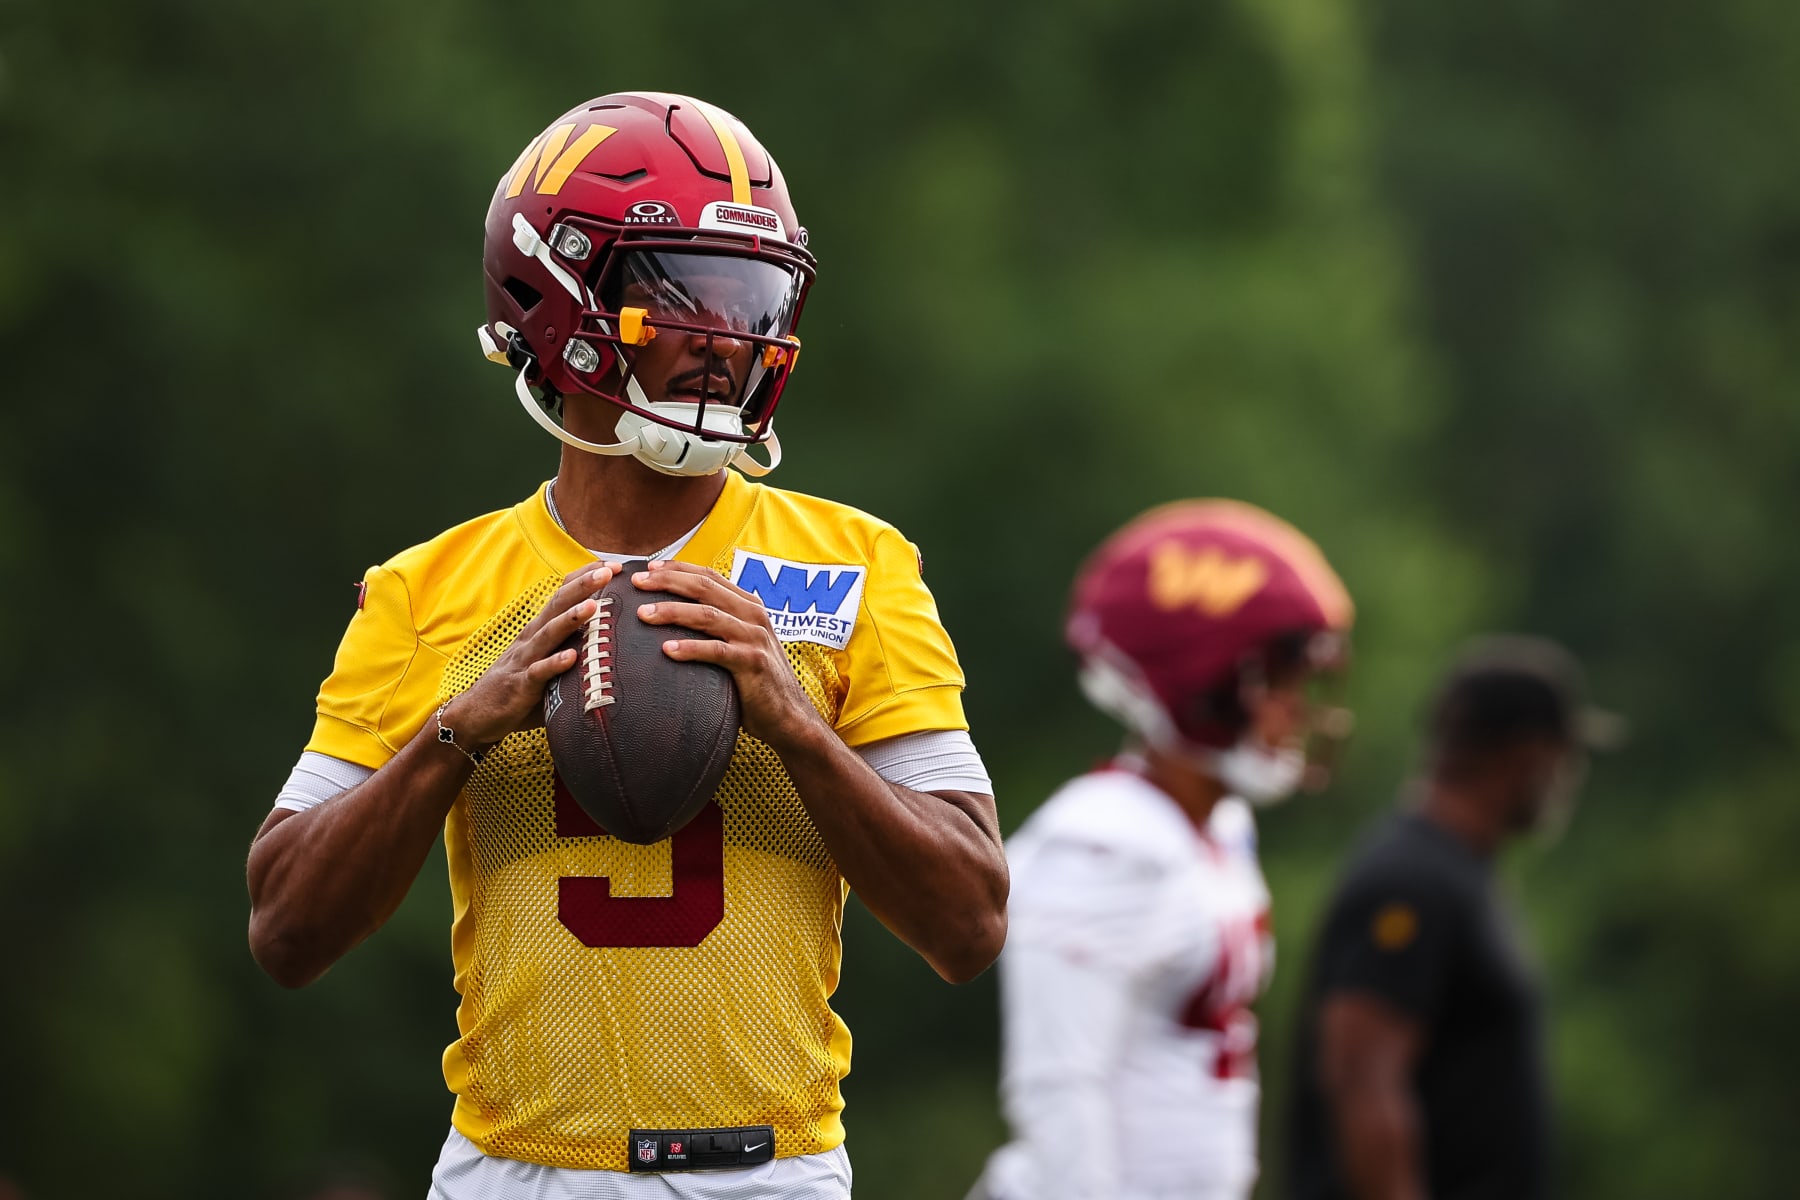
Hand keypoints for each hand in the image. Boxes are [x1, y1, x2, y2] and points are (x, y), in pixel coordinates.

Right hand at [441, 562, 617, 747]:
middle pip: (557, 605)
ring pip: (549, 634)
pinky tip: (572, 657)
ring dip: (571, 618)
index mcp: (540, 630)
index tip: (613, 565)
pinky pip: (539, 673)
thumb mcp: (547, 662)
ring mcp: (525, 661)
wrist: (475, 716)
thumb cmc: (518, 688)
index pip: (562, 595)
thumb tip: (611, 643)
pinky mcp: (520, 686)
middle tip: (609, 570)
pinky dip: (555, 664)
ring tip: (593, 604)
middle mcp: (532, 639)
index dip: (584, 578)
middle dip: (583, 586)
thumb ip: (572, 650)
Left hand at [631, 560, 824, 749]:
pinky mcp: (752, 663)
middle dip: (667, 582)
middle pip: (704, 588)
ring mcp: (754, 638)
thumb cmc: (756, 681)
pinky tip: (667, 650)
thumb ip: (719, 626)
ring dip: (672, 611)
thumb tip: (676, 617)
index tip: (649, 568)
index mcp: (749, 606)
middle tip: (638, 583)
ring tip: (644, 614)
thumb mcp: (741, 644)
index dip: (678, 568)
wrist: (788, 715)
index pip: (709, 576)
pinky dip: (690, 649)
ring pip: (707, 614)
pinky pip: (716, 651)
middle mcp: (753, 616)